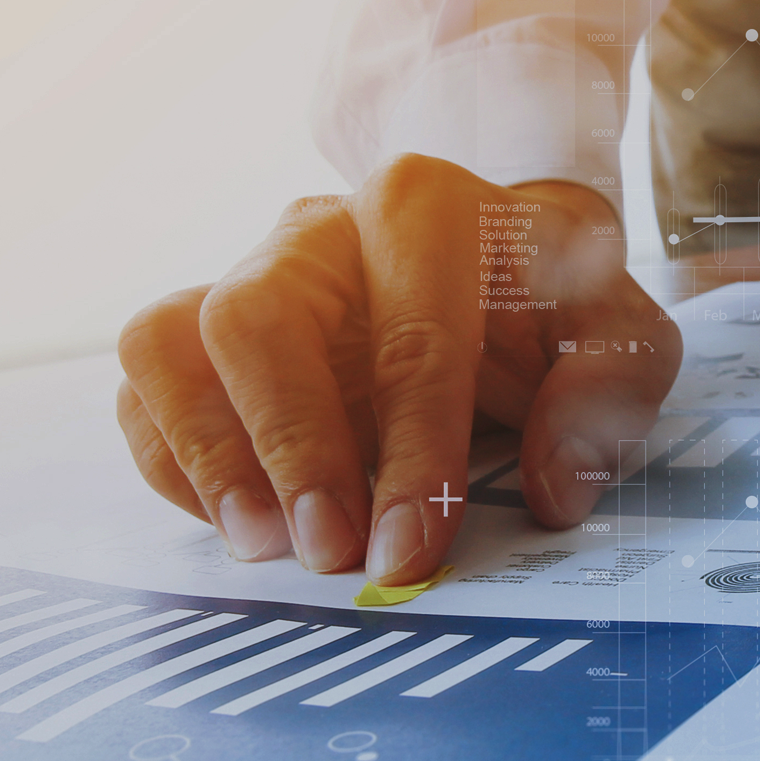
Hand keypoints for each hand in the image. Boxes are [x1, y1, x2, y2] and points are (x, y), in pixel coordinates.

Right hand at [117, 154, 681, 583]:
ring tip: (261, 545)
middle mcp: (314, 229)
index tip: (410, 551)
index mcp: (421, 209)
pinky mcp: (198, 328)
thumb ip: (602, 399)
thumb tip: (554, 491)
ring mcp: (244, 272)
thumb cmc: (546, 304)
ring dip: (205, 453)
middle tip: (328, 551)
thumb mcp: (615, 336)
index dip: (410, 455)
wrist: (489, 260)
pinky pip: (144, 384)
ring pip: (168, 338)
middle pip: (253, 317)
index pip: (409, 334)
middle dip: (289, 447)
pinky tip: (234, 521)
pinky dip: (171, 460)